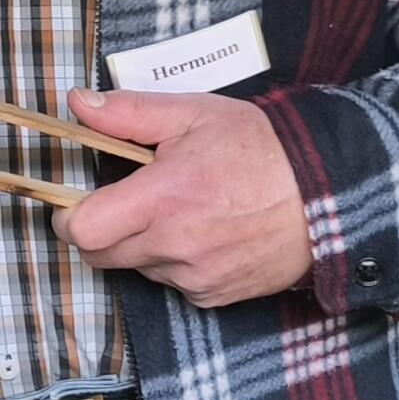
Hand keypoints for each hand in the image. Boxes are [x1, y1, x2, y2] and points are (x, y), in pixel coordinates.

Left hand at [52, 88, 313, 308]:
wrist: (331, 195)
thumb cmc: (263, 148)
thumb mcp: (194, 113)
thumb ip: (128, 112)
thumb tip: (77, 103)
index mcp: (163, 198)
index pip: (83, 229)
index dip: (67, 215)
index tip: (74, 199)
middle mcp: (175, 246)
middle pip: (100, 255)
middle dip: (98, 229)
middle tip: (122, 200)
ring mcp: (196, 277)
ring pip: (136, 268)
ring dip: (138, 245)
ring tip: (175, 210)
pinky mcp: (216, 296)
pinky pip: (172, 283)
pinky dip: (173, 262)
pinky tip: (202, 232)